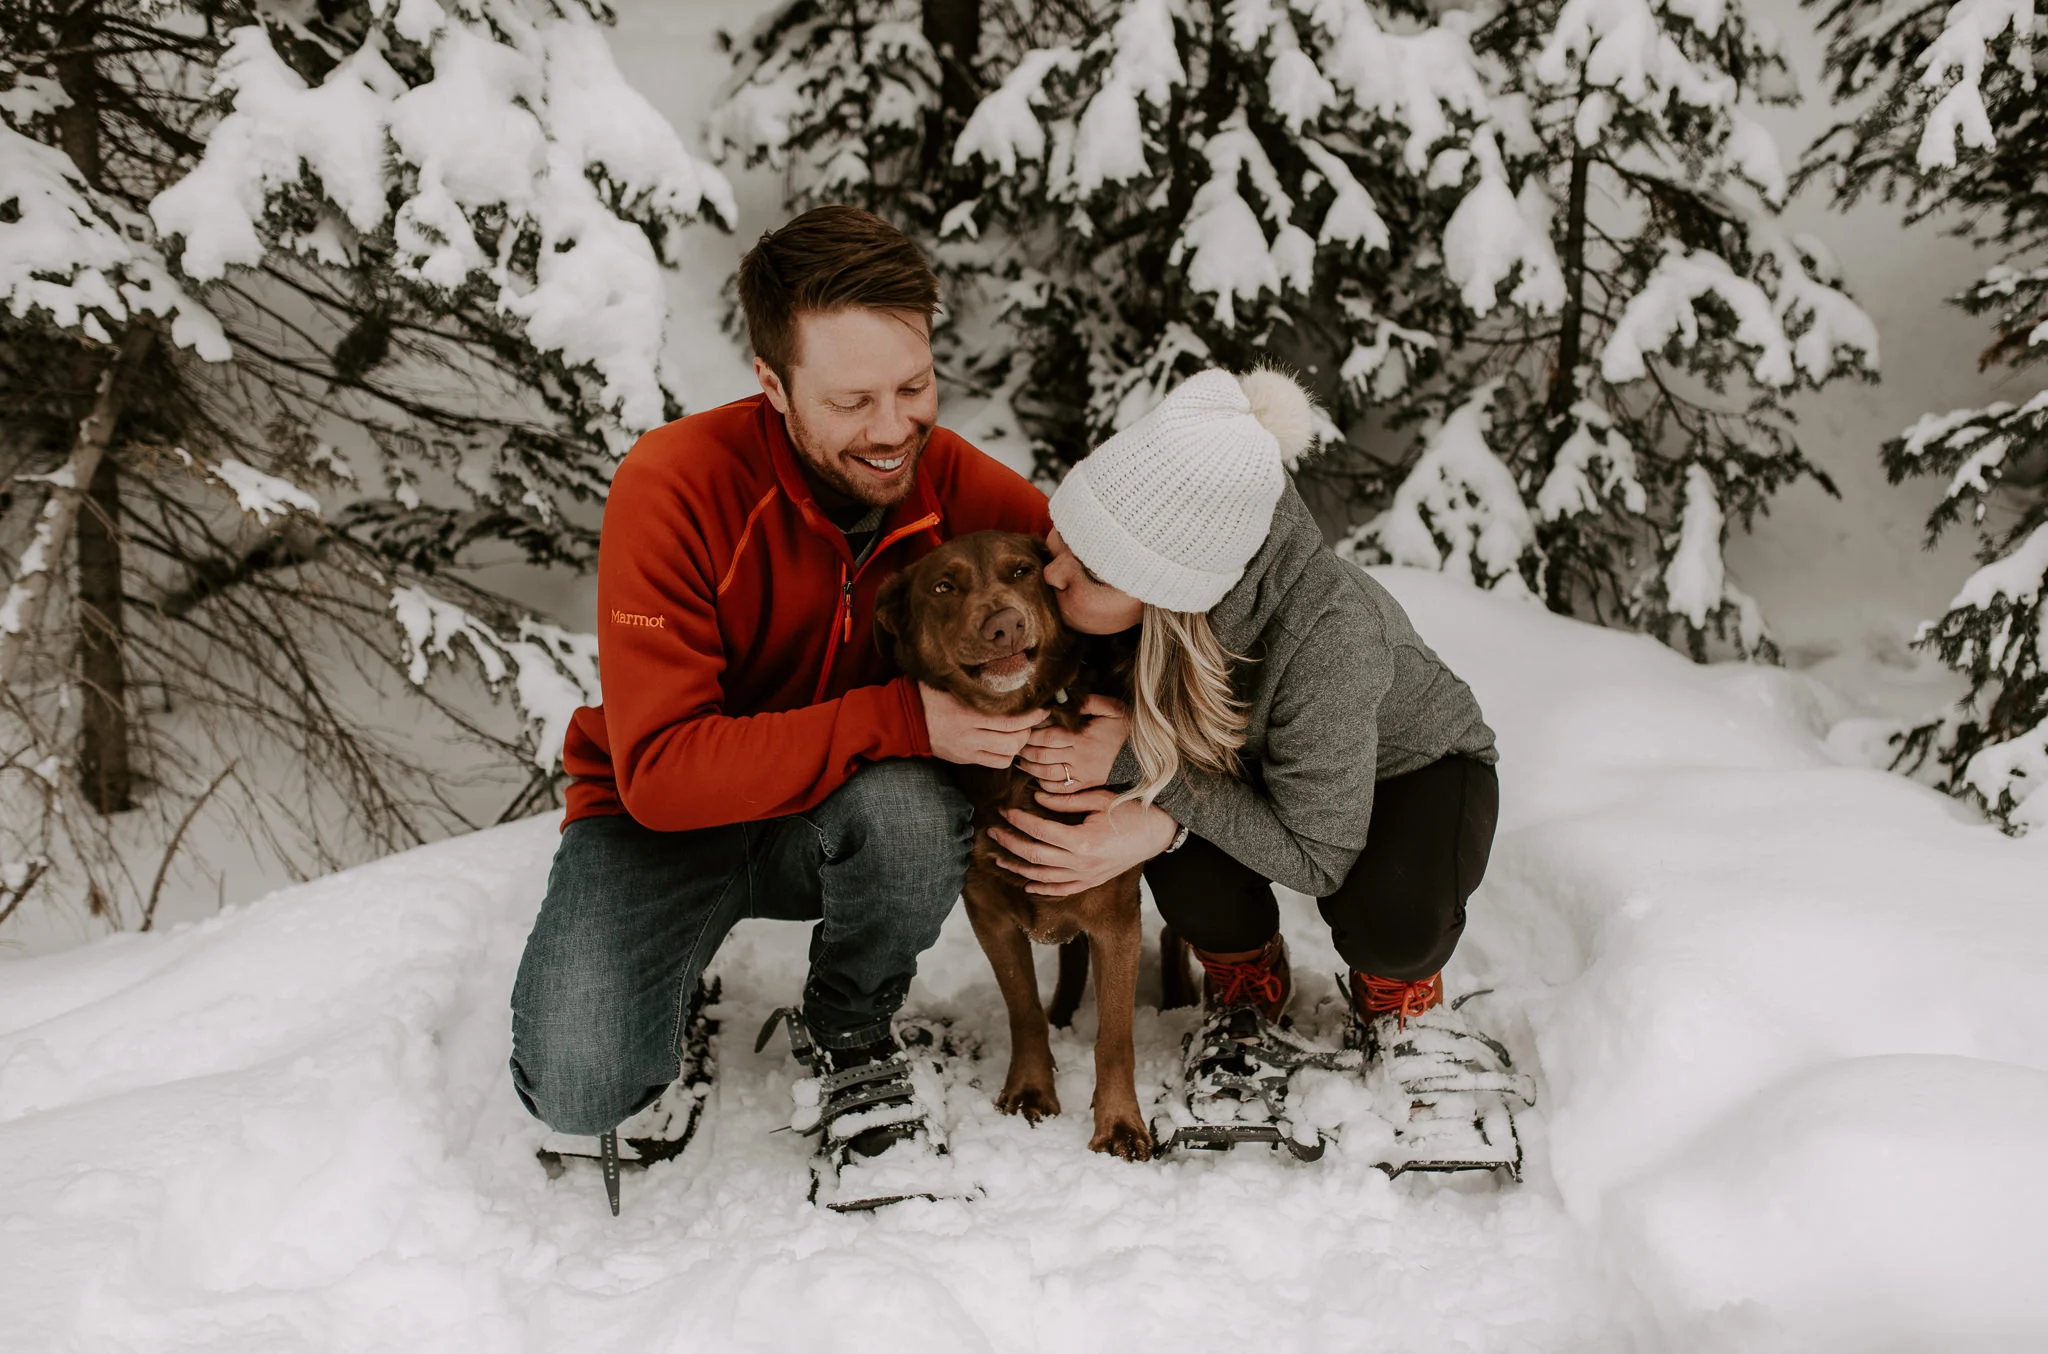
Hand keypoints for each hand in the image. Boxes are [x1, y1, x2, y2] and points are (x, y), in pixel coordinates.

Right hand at [919, 682, 1044, 767]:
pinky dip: (1006, 755)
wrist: (904, 718)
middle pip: (1013, 739)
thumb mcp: (950, 683)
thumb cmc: (928, 694)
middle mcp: (969, 734)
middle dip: (1028, 730)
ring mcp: (967, 749)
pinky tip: (1006, 743)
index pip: (1010, 720)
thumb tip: (1006, 670)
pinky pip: (995, 763)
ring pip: (1006, 754)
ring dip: (1019, 744)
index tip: (1042, 709)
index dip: (1031, 716)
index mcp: (967, 713)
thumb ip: (975, 683)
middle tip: (1032, 719)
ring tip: (1020, 731)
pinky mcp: (965, 758)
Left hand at [987, 788, 1179, 895]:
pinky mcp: (1092, 882)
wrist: (1159, 832)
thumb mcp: (1098, 799)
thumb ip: (1065, 801)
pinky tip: (1027, 882)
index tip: (1004, 811)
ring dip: (1018, 868)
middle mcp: (1081, 864)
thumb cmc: (1131, 811)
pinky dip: (1042, 887)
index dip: (1018, 821)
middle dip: (1009, 844)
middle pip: (1035, 856)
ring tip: (998, 858)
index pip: (1039, 832)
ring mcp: (1087, 876)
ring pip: (1043, 877)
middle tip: (992, 832)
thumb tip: (1036, 798)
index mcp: (1082, 842)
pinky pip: (1062, 889)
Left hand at [1017, 694, 1128, 790]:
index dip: (1031, 735)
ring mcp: (1082, 774)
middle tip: (1016, 746)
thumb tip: (1065, 699)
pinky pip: (1061, 789)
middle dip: (1026, 751)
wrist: (1145, 756)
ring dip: (1030, 768)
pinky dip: (1045, 786)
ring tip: (1021, 762)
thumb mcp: (1112, 708)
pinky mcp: (1086, 786)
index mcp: (1082, 737)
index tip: (1022, 731)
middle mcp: (1079, 758)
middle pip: (1042, 756)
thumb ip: (1089, 702)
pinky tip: (1038, 779)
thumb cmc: (1127, 729)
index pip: (1047, 736)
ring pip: (1047, 774)